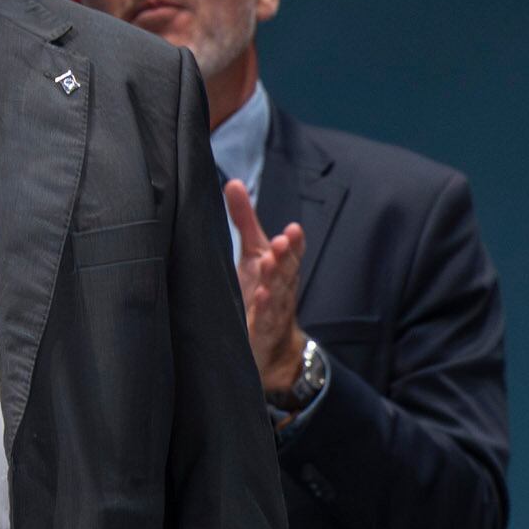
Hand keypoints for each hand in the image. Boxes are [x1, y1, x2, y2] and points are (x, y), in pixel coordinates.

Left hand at [225, 179, 309, 392]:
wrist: (270, 345)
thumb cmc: (261, 290)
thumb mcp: (253, 253)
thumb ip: (245, 220)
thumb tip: (234, 183)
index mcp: (279, 268)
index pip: (291, 254)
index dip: (294, 244)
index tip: (292, 230)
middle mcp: (280, 287)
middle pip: (286, 271)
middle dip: (286, 256)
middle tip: (282, 241)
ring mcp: (271, 311)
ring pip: (277, 294)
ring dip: (274, 279)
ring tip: (268, 263)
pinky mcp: (258, 331)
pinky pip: (262, 320)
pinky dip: (262, 309)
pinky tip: (260, 297)